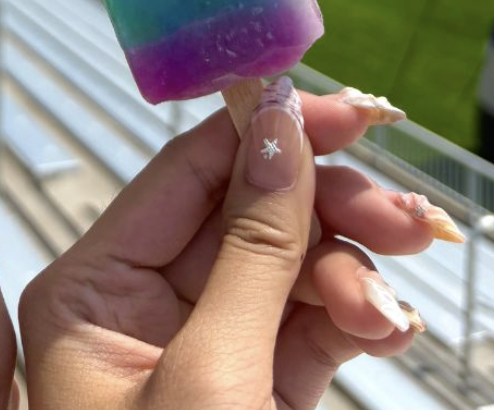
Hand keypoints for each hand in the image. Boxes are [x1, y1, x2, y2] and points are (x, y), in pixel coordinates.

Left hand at [20, 82, 439, 409]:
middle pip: (245, 210)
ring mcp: (198, 342)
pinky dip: (350, 313)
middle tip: (402, 215)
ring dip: (349, 265)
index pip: (186, 170)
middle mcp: (136, 302)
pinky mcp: (249, 382)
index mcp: (90, 285)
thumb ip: (252, 248)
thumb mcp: (210, 376)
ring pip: (285, 261)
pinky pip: (305, 319)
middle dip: (326, 206)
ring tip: (393, 301)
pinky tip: (382, 327)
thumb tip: (280, 122)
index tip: (349, 111)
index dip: (269, 129)